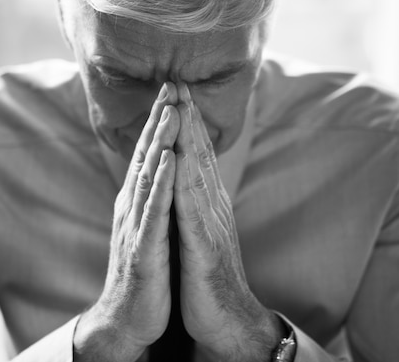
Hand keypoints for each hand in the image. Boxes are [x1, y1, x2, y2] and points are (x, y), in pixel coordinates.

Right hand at [74, 82, 179, 361]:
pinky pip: (152, 211)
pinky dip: (160, 182)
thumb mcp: (149, 227)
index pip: (149, 154)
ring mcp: (135, 226)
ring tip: (170, 109)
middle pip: (145, 155)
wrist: (128, 317)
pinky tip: (167, 159)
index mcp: (138, 202)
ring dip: (158, 141)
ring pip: (147, 176)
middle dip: (158, 118)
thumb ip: (153, 199)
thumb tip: (161, 173)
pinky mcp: (142, 248)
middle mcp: (132, 207)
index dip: (159, 121)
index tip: (172, 90)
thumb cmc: (144, 271)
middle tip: (169, 82)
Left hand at [174, 82, 282, 360]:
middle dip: (186, 115)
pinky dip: (184, 182)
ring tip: (179, 105)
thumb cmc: (207, 274)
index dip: (184, 121)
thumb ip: (193, 202)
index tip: (173, 90)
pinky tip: (177, 160)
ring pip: (197, 172)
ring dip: (188, 137)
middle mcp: (211, 206)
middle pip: (199, 154)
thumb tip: (184, 176)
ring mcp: (210, 224)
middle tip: (175, 80)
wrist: (225, 317)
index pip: (195, 154)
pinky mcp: (204, 247)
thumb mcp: (198, 230)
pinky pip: (191, 210)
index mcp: (206, 203)